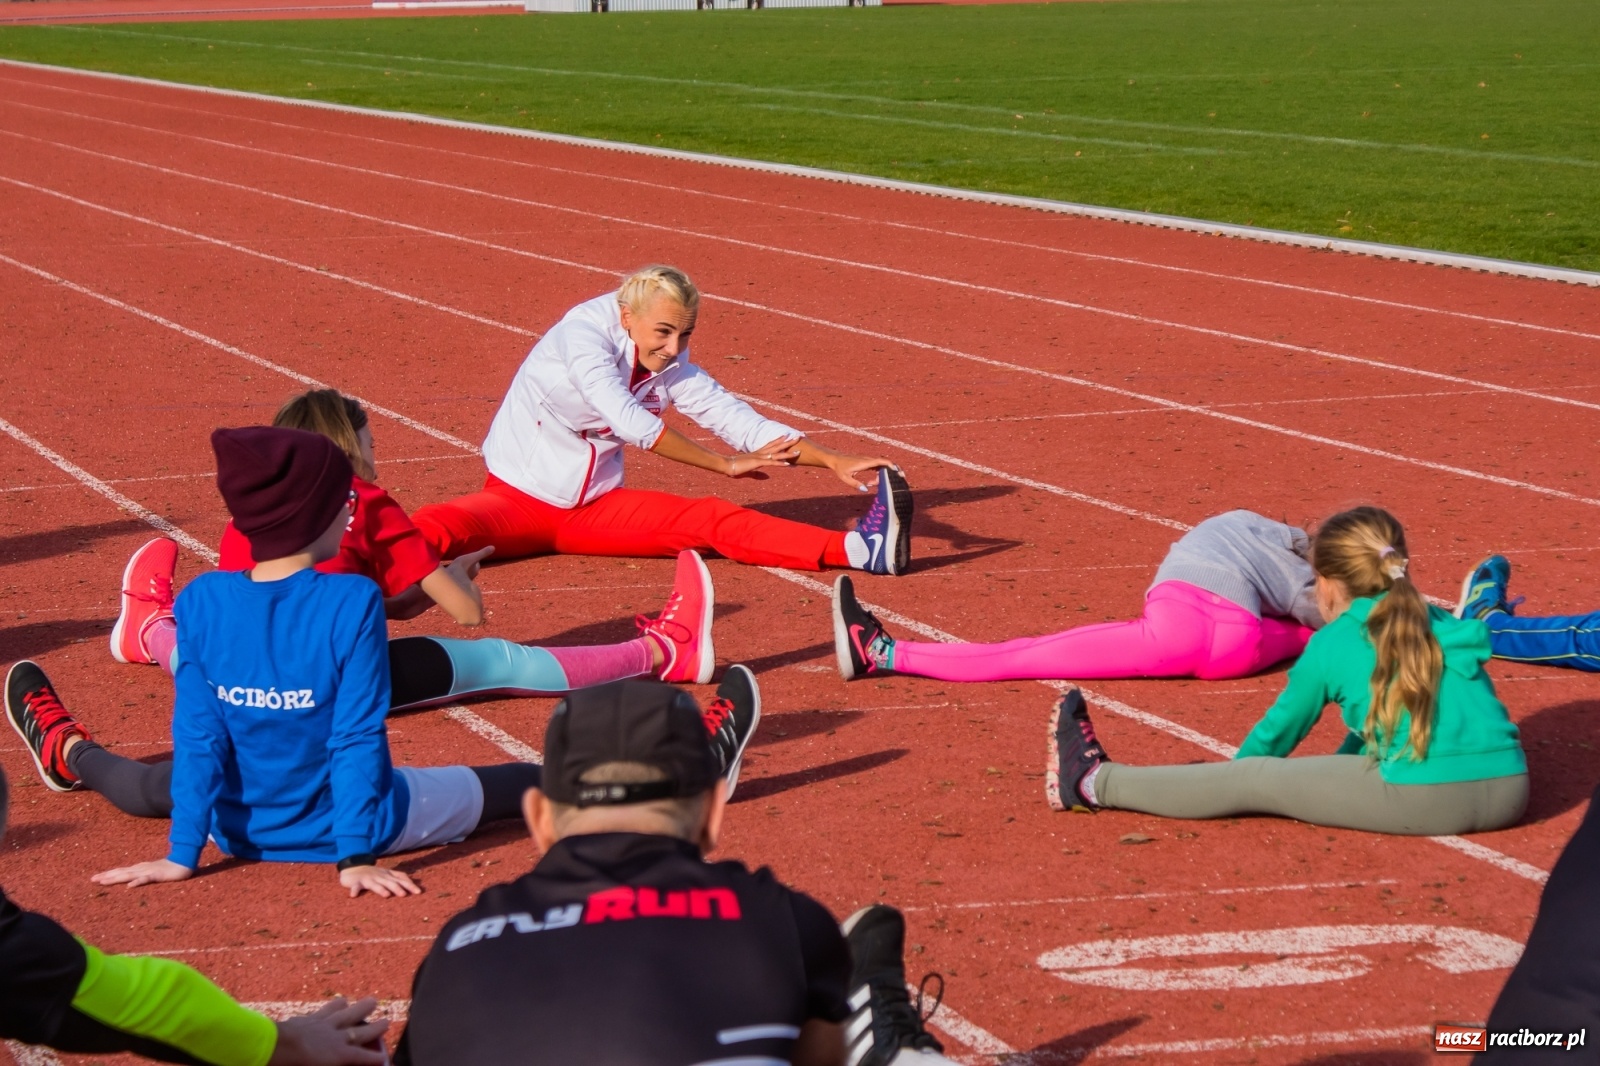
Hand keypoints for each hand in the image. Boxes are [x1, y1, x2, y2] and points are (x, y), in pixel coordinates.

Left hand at [92, 858, 193, 887]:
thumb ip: (143, 875)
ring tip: (104, 882)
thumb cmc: (170, 868)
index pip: (121, 871)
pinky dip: (137, 882)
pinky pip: (146, 879)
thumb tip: (131, 880)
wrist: (186, 862)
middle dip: (107, 876)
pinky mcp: (158, 875)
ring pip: (130, 875)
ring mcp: (149, 871)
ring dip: (116, 878)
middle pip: (121, 872)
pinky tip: (129, 886)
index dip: (108, 874)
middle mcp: (142, 869)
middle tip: (92, 880)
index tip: (95, 878)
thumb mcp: (153, 872)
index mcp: (140, 868)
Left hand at [269, 997, 388, 1065]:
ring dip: (358, 1008)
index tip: (383, 1058)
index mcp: (339, 1054)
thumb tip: (345, 1062)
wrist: (271, 1047)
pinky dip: (333, 1007)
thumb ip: (334, 1063)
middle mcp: (335, 1037)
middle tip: (387, 1021)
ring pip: (345, 1013)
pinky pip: (323, 1010)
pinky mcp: (305, 1018)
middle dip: (375, 1028)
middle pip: (359, 1031)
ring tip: (370, 1001)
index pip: (362, 1057)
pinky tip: (336, 1002)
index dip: (374, 1058)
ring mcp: (321, 1024)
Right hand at [339, 864, 421, 898]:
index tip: (418, 892)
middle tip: (404, 895)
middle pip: (390, 882)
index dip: (409, 884)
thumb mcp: (387, 875)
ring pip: (375, 885)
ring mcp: (368, 879)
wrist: (354, 867)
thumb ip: (399, 878)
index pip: (401, 878)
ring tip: (386, 895)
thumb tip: (416, 882)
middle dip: (397, 888)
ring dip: (380, 889)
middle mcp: (380, 876)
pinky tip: (353, 895)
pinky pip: (356, 886)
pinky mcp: (356, 882)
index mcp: (388, 875)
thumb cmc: (374, 874)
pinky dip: (354, 890)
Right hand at [445, 544, 494, 580]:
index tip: (473, 557)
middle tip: (466, 561)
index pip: (477, 565)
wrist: (451, 579)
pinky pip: (456, 577)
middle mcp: (470, 576)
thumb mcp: (473, 557)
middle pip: (471, 570)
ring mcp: (462, 580)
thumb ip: (483, 553)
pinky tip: (451, 573)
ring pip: (464, 574)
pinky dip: (455, 574)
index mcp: (475, 570)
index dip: (475, 561)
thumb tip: (494, 547)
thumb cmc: (462, 567)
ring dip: (462, 571)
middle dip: (469, 566)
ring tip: (458, 567)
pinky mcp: (454, 582)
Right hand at [726, 436, 801, 477]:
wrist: (726, 465)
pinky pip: (772, 463)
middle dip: (788, 442)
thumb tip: (767, 477)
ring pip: (777, 453)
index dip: (779, 441)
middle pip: (777, 446)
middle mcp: (760, 453)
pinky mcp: (758, 462)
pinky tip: (788, 464)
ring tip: (798, 451)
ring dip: (788, 452)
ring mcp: (760, 457)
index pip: (771, 445)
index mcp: (758, 454)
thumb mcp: (749, 472)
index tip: (787, 436)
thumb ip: (758, 474)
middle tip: (798, 437)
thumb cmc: (735, 468)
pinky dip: (780, 463)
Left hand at [827, 454, 896, 491]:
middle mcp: (868, 460)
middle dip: (891, 471)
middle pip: (884, 464)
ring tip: (872, 484)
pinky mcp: (868, 462)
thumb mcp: (845, 478)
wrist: (836, 459)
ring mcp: (869, 460)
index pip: (880, 461)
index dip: (889, 464)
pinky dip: (879, 474)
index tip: (896, 470)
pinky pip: (878, 467)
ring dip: (883, 475)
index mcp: (864, 462)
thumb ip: (855, 484)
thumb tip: (865, 489)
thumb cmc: (840, 468)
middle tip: (893, 482)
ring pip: (881, 466)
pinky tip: (873, 482)